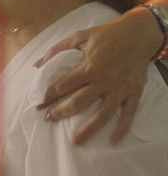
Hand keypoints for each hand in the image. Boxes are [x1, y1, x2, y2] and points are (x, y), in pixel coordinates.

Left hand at [34, 12, 155, 143]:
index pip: (64, 85)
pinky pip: (129, 114)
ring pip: (103, 113)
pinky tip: (113, 140)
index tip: (38, 104)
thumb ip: (56, 50)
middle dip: (62, 112)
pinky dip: (122, 128)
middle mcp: (105, 80)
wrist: (139, 34)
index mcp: (90, 66)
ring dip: (89, 129)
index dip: (49, 95)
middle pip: (80, 102)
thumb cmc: (107, 35)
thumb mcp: (79, 36)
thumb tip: (36, 65)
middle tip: (48, 119)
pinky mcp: (134, 92)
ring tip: (75, 142)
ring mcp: (120, 88)